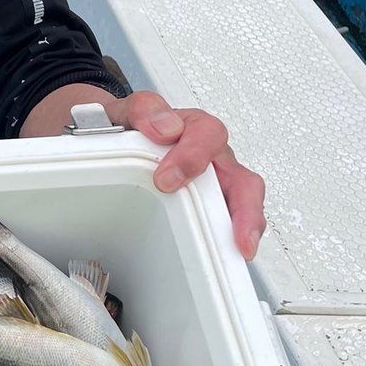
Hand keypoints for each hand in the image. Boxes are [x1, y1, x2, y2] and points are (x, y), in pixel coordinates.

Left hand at [102, 90, 265, 260]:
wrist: (121, 138)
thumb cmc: (133, 128)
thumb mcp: (128, 111)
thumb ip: (145, 110)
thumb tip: (165, 128)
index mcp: (195, 128)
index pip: (207, 136)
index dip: (192, 157)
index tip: (167, 179)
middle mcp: (213, 157)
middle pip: (243, 180)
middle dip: (244, 210)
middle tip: (236, 235)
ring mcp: (215, 183)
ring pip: (243, 204)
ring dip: (244, 228)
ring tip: (240, 251)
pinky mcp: (209, 204)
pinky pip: (227, 221)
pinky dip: (228, 238)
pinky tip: (222, 254)